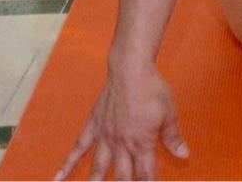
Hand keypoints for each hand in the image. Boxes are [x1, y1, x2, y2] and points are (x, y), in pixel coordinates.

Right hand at [56, 66, 189, 180]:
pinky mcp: (93, 127)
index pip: (145, 173)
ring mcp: (105, 137)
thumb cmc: (152, 90)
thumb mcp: (169, 114)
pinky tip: (57, 178)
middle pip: (122, 176)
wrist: (130, 71)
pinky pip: (78, 149)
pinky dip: (67, 165)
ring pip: (99, 168)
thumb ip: (173, 138)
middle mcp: (121, 144)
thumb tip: (184, 155)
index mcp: (142, 143)